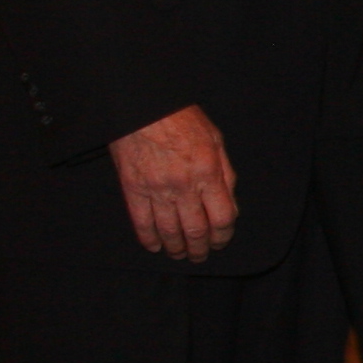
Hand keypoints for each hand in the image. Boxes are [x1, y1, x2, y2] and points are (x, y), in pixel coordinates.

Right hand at [111, 104, 238, 260]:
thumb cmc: (182, 119)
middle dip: (200, 249)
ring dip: (176, 248)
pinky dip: (149, 239)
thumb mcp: (216, 140)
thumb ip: (225, 173)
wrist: (142, 107)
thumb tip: (229, 203)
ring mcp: (157, 189)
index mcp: (208, 172)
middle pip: (196, 230)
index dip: (223, 236)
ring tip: (180, 254)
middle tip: (200, 256)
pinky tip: (155, 246)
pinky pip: (142, 222)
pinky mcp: (133, 189)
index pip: (222, 218)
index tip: (221, 242)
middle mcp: (184, 185)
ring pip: (170, 231)